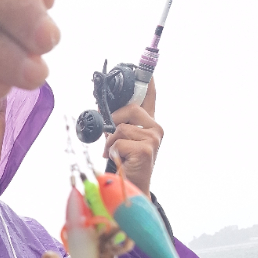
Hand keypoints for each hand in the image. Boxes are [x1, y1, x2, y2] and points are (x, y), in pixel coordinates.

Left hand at [103, 79, 162, 198]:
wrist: (133, 189)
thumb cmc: (126, 165)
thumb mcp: (122, 142)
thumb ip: (118, 126)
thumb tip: (102, 111)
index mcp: (150, 124)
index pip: (151, 97)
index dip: (148, 82)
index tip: (145, 68)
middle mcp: (156, 129)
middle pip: (130, 109)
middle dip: (114, 121)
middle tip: (108, 136)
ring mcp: (153, 138)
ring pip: (120, 128)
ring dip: (111, 143)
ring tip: (116, 155)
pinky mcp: (146, 149)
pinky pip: (118, 142)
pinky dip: (112, 152)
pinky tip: (120, 161)